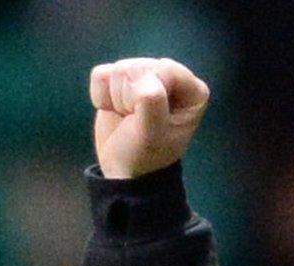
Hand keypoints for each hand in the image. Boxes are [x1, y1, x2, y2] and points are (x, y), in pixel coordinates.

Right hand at [90, 57, 210, 178]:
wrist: (123, 169)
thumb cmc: (146, 154)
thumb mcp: (153, 134)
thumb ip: (151, 102)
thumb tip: (136, 75)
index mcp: (192, 90)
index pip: (165, 68)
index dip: (148, 93)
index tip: (149, 119)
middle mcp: (171, 77)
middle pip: (139, 67)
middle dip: (130, 99)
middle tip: (136, 121)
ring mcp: (145, 75)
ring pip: (119, 69)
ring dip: (116, 99)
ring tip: (128, 117)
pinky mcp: (120, 78)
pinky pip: (101, 74)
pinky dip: (101, 97)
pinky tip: (115, 110)